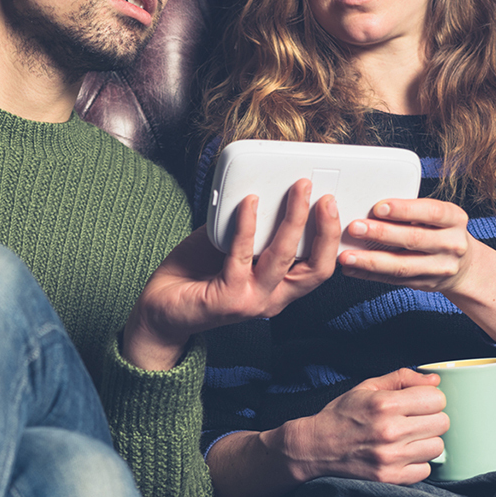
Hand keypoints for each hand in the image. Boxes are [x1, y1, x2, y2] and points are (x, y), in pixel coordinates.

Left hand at [123, 181, 340, 369]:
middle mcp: (271, 300)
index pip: (320, 268)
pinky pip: (241, 256)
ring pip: (283, 259)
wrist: (161, 309)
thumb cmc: (198, 275)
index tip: (334, 203)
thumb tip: (268, 188)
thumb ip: (254, 227)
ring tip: (297, 190)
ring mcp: (250, 302)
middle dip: (326, 229)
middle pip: (315, 268)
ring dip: (293, 220)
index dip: (334, 238)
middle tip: (324, 195)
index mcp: (279, 288)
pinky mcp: (226, 299)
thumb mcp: (234, 247)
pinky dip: (247, 226)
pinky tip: (248, 202)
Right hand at [207, 368, 449, 496]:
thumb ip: (401, 378)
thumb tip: (434, 381)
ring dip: (425, 443)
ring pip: (436, 447)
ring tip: (406, 440)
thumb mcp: (366, 388)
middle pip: (442, 423)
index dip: (429, 400)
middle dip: (430, 420)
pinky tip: (401, 456)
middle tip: (412, 422)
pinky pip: (425, 470)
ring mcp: (390, 457)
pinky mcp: (390, 478)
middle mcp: (390, 431)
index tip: (418, 404)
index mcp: (385, 404)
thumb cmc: (340, 416)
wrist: (314, 448)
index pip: (437, 399)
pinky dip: (416, 464)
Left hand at [338, 198, 474, 292]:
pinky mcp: (424, 284)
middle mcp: (452, 244)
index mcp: (455, 219)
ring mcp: (439, 268)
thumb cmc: (441, 232)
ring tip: (346, 256)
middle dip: (381, 233)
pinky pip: (393, 281)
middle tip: (355, 227)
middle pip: (414, 239)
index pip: (431, 211)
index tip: (379, 207)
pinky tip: (352, 269)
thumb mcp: (439, 217)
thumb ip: (413, 212)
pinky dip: (370, 275)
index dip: (404, 209)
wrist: (463, 266)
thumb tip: (372, 207)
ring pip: (401, 265)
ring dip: (370, 261)